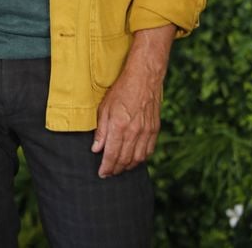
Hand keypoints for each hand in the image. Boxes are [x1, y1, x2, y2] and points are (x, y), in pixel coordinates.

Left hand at [91, 25, 174, 177]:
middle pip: (124, 160)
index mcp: (119, 126)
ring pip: (137, 159)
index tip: (102, 173)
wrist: (144, 77)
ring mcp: (146, 131)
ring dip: (128, 166)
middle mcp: (134, 131)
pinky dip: (141, 159)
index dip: (106, 167)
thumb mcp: (105, 107)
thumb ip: (101, 130)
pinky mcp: (154, 129)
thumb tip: (96, 149)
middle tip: (109, 173)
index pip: (111, 155)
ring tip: (120, 168)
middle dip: (115, 169)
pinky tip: (134, 159)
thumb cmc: (122, 89)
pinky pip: (148, 151)